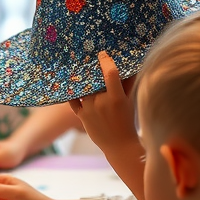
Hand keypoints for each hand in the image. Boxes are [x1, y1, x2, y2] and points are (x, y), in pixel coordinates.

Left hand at [70, 52, 144, 199]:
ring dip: (81, 80)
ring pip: (83, 89)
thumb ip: (128, 84)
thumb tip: (130, 66)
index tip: (102, 54)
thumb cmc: (126, 121)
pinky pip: (73, 100)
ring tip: (78, 69)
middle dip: (90, 70)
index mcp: (117, 98)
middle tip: (86, 58)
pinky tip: (70, 84)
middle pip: (93, 80)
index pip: (111, 74)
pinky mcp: (81, 116)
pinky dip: (71, 92)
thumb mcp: (129, 101)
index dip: (106, 61)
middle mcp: (101, 103)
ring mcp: (90, 109)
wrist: (119, 145)